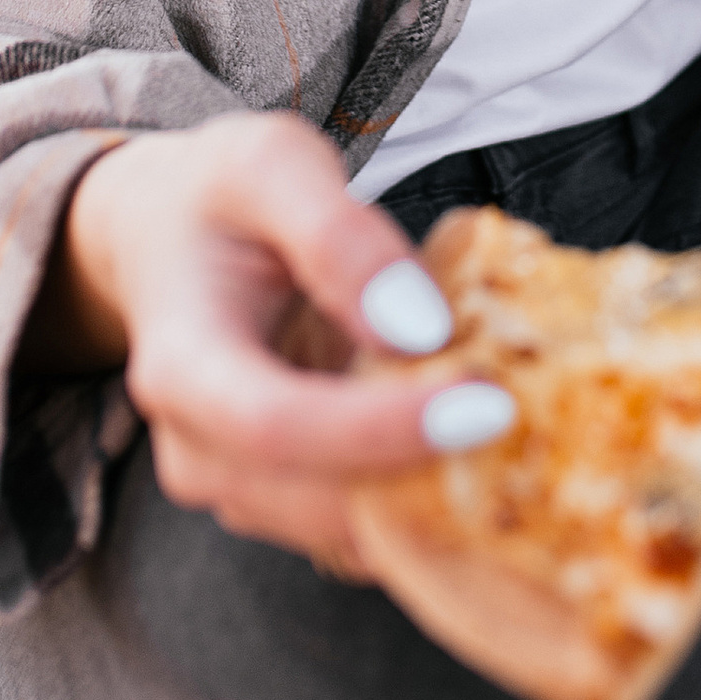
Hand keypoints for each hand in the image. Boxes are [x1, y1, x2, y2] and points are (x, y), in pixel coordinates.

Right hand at [28, 117, 511, 573]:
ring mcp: (237, 487)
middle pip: (315, 501)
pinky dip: (426, 505)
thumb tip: (418, 329)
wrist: (164, 238)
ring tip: (524, 435)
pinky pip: (359, 529)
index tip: (487, 404)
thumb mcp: (272, 166)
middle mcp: (197, 449)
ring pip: (343, 533)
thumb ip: (339, 235)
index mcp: (183, 366)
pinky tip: (487, 450)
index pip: (277, 424)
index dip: (380, 430)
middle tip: (536, 427)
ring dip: (435, 503)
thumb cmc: (220, 196)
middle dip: (427, 480)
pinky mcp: (281, 500)